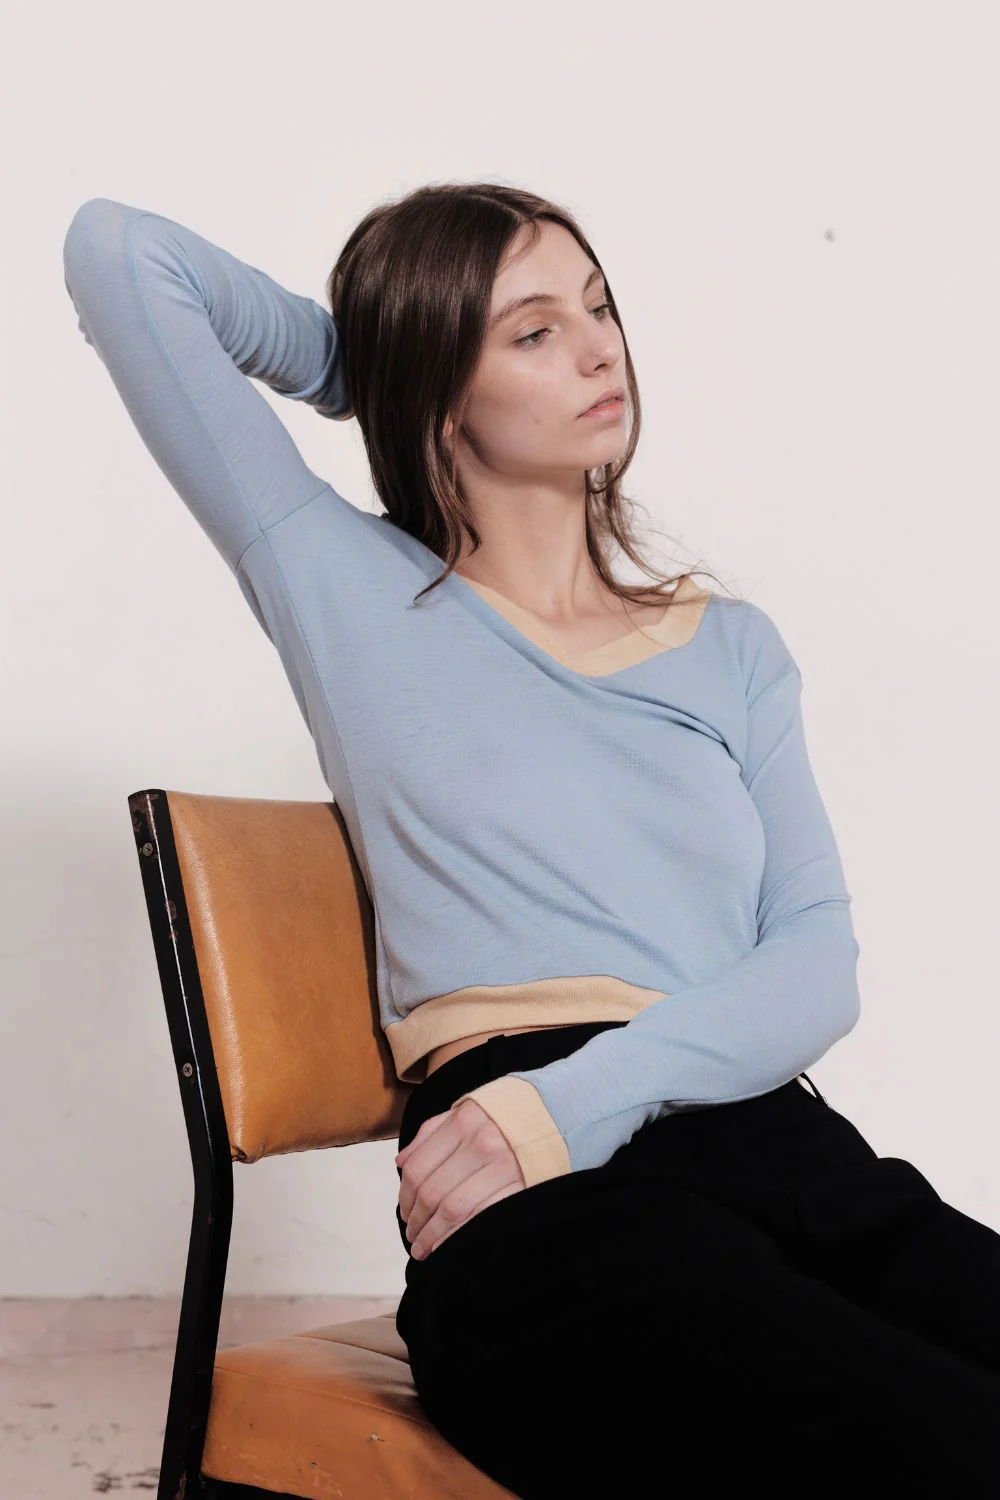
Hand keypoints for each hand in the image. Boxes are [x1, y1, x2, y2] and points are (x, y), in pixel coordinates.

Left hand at [396, 1099, 525, 1259]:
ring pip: (452, 1209)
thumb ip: (431, 1132)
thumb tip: (400, 1162)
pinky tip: (447, 1246)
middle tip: (412, 1237)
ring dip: (432, 1235)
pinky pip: (481, 1217)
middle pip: (432, 1192)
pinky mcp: (522, 1186)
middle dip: (416, 1221)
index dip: (404, 1198)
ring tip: (423, 1248)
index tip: (404, 1214)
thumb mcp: (468, 1112)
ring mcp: (504, 1166)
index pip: (417, 1168)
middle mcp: (482, 1142)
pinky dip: (458, 1236)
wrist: (559, 1116)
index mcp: (463, 1121)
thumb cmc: (506, 1117)